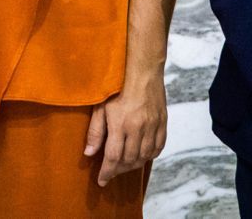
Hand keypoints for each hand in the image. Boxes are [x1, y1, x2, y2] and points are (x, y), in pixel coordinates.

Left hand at [84, 73, 166, 187]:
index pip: (113, 157)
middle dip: (118, 170)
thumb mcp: (100, 106)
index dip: (107, 172)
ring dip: (133, 165)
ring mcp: (153, 126)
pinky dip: (149, 156)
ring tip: (123, 166)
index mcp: (121, 124)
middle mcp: (139, 128)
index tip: (101, 181)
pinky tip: (141, 156)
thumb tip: (89, 153)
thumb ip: (95, 131)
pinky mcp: (162, 123)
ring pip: (144, 156)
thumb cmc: (117, 85)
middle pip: (129, 160)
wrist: (143, 70)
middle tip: (110, 172)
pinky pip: (158, 148)